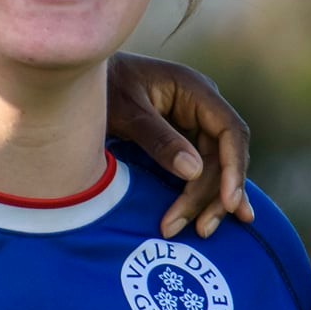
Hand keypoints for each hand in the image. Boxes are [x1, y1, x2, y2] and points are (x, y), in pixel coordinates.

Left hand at [104, 52, 252, 238]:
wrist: (76, 78)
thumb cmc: (101, 87)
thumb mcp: (125, 112)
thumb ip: (158, 139)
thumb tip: (193, 171)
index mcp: (194, 90)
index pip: (230, 131)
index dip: (233, 167)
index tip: (228, 200)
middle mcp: (201, 106)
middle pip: (223, 156)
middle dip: (213, 194)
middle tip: (199, 229)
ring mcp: (193, 123)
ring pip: (214, 168)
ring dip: (209, 200)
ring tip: (200, 231)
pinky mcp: (182, 139)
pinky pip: (202, 169)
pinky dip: (208, 192)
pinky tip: (222, 213)